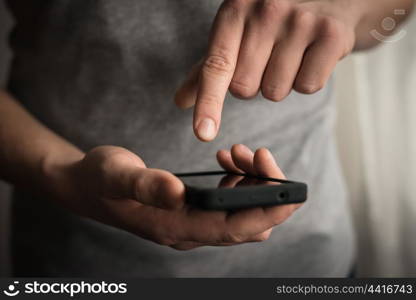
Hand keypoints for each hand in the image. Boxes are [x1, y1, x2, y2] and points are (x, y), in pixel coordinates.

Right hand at [51, 144, 300, 249]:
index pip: (238, 229)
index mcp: (176, 227)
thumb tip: (179, 191)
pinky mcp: (192, 211)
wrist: (86, 185)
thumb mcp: (117, 175)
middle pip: (248, 223)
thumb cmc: (99, 180)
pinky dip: (237, 181)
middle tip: (255, 153)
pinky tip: (227, 161)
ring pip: (242, 211)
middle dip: (265, 189)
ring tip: (235, 153)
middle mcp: (190, 231)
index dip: (270, 211)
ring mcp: (192, 223)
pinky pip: (230, 202)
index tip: (293, 189)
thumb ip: (145, 184)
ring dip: (250, 183)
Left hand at [175, 0, 358, 140]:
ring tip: (290, 55)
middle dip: (253, 84)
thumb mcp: (236, 34)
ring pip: (275, 92)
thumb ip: (208, 68)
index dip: (208, 102)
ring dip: (279, 84)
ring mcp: (300, 21)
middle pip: (245, 88)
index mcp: (235, 9)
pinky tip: (310, 56)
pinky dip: (306, 80)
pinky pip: (306, 87)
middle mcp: (266, 10)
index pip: (217, 66)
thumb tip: (181, 101)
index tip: (204, 133)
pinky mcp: (330, 35)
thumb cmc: (273, 22)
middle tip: (267, 59)